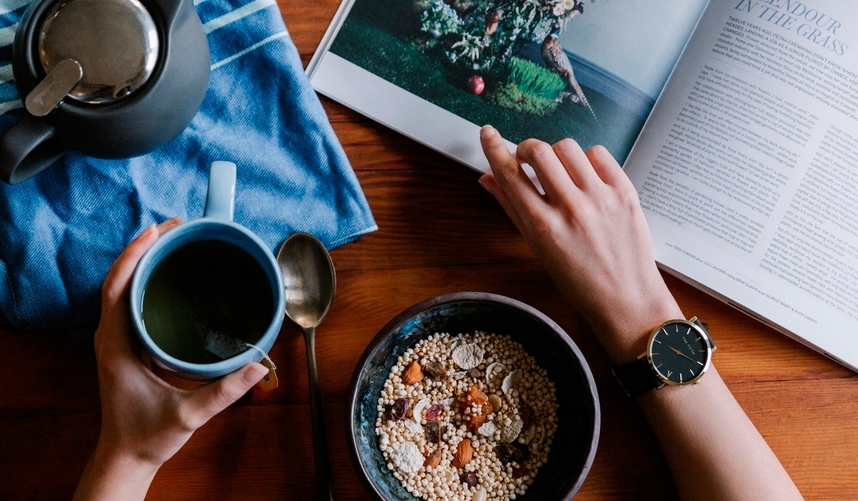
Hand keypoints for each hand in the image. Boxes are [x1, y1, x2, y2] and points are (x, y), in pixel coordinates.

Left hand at [74, 218, 268, 500]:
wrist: (127, 456)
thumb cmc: (147, 435)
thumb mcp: (188, 415)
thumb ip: (224, 392)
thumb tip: (258, 366)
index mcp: (116, 346)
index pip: (117, 288)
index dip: (134, 255)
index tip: (157, 230)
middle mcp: (111, 336)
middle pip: (119, 279)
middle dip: (144, 248)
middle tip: (176, 226)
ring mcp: (117, 339)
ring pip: (123, 287)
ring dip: (145, 260)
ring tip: (174, 240)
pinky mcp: (126, 344)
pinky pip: (131, 301)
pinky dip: (146, 279)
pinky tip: (169, 274)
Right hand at [478, 126, 682, 362]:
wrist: (626, 298)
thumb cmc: (578, 280)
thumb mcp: (537, 248)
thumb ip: (511, 208)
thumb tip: (487, 178)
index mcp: (543, 227)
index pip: (510, 175)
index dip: (494, 149)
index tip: (487, 133)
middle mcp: (571, 209)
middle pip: (539, 151)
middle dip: (527, 149)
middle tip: (528, 160)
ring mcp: (600, 198)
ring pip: (568, 147)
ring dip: (557, 154)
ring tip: (561, 172)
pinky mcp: (625, 192)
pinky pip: (598, 154)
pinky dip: (587, 160)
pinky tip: (585, 177)